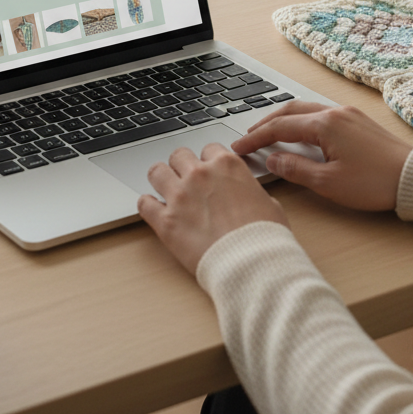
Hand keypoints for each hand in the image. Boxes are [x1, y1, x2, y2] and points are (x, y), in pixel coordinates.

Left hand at [137, 143, 288, 274]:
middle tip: (186, 180)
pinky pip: (144, 204)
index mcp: (227, 165)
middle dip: (183, 166)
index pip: (209, 149)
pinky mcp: (166, 222)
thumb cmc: (264, 236)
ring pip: (156, 172)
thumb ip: (248, 190)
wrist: (252, 264)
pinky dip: (148, 205)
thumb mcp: (268, 202)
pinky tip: (154, 210)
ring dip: (161, 180)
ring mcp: (180, 196)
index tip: (209, 172)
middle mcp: (200, 175)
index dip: (209, 162)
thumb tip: (245, 194)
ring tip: (166, 191)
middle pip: (179, 155)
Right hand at [231, 101, 412, 211]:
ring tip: (269, 134)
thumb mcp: (329, 183)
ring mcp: (348, 114)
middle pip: (290, 110)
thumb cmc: (375, 183)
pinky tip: (300, 134)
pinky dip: (302, 121)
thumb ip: (296, 169)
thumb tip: (272, 159)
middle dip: (265, 122)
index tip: (238, 147)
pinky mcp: (358, 121)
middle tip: (248, 137)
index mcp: (325, 125)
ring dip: (284, 119)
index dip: (255, 137)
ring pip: (306, 109)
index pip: (279, 127)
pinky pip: (321, 113)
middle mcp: (335, 112)